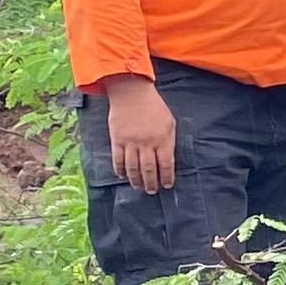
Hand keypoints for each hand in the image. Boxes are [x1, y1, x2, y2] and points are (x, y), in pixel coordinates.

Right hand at [104, 74, 177, 194]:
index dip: (167, 177)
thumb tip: (167, 159)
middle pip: (149, 169)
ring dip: (136, 180)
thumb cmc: (154, 107)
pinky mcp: (116, 140)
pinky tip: (122, 176)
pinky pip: (118, 160)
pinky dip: (120, 170)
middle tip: (152, 191)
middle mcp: (146, 143)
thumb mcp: (169, 122)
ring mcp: (130, 142)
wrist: (131, 93)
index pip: (166, 164)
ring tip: (139, 187)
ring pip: (133, 168)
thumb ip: (169, 141)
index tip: (167, 185)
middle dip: (151, 183)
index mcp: (162, 139)